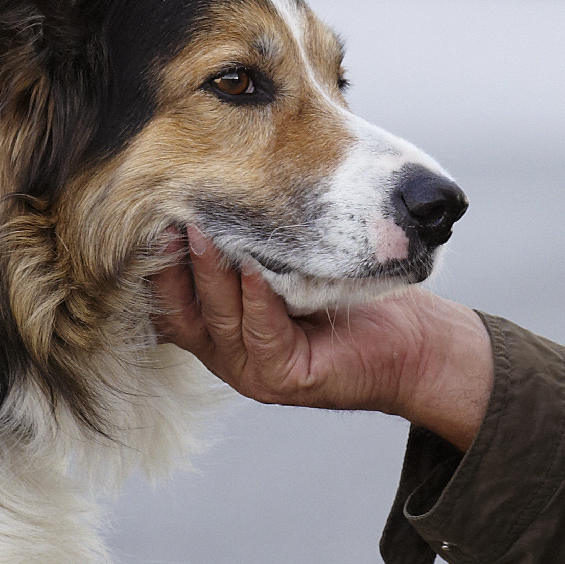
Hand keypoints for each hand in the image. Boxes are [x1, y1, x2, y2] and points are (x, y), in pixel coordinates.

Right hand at [150, 227, 493, 449]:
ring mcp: (254, 371)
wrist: (412, 341)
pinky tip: (254, 266)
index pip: (170, 302)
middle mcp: (228, 355)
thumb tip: (215, 185)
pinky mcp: (287, 378)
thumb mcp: (290, 267)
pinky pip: (263, 333)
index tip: (152, 217)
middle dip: (173, 265)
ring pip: (219, 321)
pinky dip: (257, 297)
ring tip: (202, 231)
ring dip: (210, 273)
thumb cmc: (351, 297)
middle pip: (183, 314)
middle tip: (167, 220)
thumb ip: (250, 245)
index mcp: (220, 332)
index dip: (157, 264)